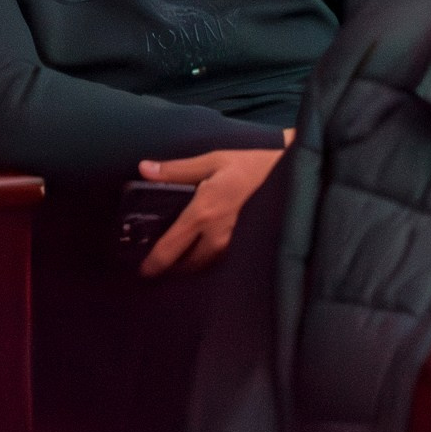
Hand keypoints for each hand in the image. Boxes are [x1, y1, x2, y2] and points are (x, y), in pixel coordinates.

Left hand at [137, 133, 291, 276]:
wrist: (288, 171)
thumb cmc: (249, 165)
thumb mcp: (212, 160)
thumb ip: (175, 170)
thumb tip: (144, 169)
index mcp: (202, 213)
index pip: (170, 248)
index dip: (153, 264)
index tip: (142, 271)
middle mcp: (216, 234)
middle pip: (186, 265)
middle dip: (170, 267)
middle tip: (158, 263)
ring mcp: (233, 244)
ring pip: (204, 266)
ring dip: (189, 265)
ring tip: (179, 258)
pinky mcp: (245, 246)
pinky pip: (220, 261)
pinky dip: (207, 260)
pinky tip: (203, 251)